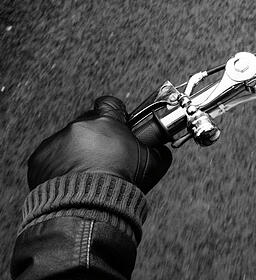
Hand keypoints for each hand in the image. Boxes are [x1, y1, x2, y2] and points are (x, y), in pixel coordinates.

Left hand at [27, 96, 171, 192]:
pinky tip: (71, 181)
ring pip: (68, 141)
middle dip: (95, 137)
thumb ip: (157, 149)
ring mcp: (57, 142)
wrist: (88, 209)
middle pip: (88, 123)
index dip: (116, 114)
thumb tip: (159, 148)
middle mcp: (79, 127)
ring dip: (76, 153)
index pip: (110, 104)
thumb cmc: (119, 185)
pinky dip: (58, 167)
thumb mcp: (152, 164)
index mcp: (106, 122)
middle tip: (104, 156)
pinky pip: (50, 158)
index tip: (117, 124)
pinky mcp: (40, 159)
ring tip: (87, 174)